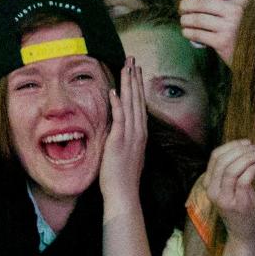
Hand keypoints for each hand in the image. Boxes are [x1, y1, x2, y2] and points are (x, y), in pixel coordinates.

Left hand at [100, 58, 147, 202]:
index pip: (140, 105)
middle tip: (133, 60)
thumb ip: (126, 141)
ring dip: (128, 85)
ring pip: (131, 105)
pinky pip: (119, 118)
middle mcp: (138, 132)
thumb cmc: (123, 179)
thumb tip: (121, 132)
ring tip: (126, 67)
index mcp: (140, 134)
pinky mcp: (119, 141)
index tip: (136, 72)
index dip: (138, 87)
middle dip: (135, 79)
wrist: (124, 194)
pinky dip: (117, 103)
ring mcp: (130, 136)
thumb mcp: (128, 155)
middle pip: (138, 100)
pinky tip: (114, 91)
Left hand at [177, 0, 250, 64]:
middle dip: (186, 4)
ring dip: (185, 20)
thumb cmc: (252, 26)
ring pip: (197, 19)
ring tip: (184, 21)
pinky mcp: (222, 42)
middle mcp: (234, 11)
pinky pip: (198, 34)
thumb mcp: (251, 5)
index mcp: (240, 0)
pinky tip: (187, 32)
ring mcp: (228, 27)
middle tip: (181, 8)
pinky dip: (189, 33)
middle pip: (202, 3)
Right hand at [205, 139, 254, 246]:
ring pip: (232, 169)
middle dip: (241, 150)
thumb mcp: (232, 186)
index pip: (214, 157)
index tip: (246, 143)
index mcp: (208, 183)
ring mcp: (224, 198)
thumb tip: (243, 147)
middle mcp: (212, 190)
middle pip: (222, 161)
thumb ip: (231, 169)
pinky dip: (253, 167)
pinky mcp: (237, 204)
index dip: (231, 145)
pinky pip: (244, 179)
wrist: (246, 233)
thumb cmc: (241, 206)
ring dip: (248, 157)